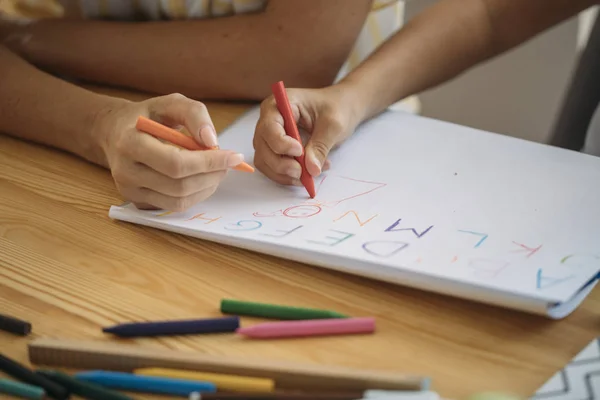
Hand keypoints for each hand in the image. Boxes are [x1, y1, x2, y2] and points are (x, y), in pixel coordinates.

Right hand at [93, 93, 245, 210]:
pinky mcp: (137, 201)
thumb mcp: (170, 103)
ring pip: (179, 200)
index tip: (234, 156)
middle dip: (212, 175)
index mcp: (129, 143)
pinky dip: (195, 195)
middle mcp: (125, 171)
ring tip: (217, 170)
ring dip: (207, 187)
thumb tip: (212, 141)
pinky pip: (174, 206)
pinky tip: (201, 179)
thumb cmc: (147, 116)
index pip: (176, 163)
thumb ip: (194, 114)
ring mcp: (130, 190)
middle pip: (179, 185)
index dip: (209, 162)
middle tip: (229, 163)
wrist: (114, 132)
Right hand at [253, 84, 361, 185]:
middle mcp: (269, 119)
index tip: (299, 152)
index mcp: (280, 104)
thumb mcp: (333, 124)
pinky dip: (286, 176)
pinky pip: (271, 169)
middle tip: (302, 172)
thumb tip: (311, 169)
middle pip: (263, 146)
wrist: (340, 110)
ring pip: (264, 161)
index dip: (281, 143)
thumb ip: (320, 146)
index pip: (269, 126)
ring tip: (308, 174)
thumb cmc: (336, 108)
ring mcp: (269, 136)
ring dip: (284, 173)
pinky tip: (306, 175)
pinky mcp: (273, 150)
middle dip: (280, 163)